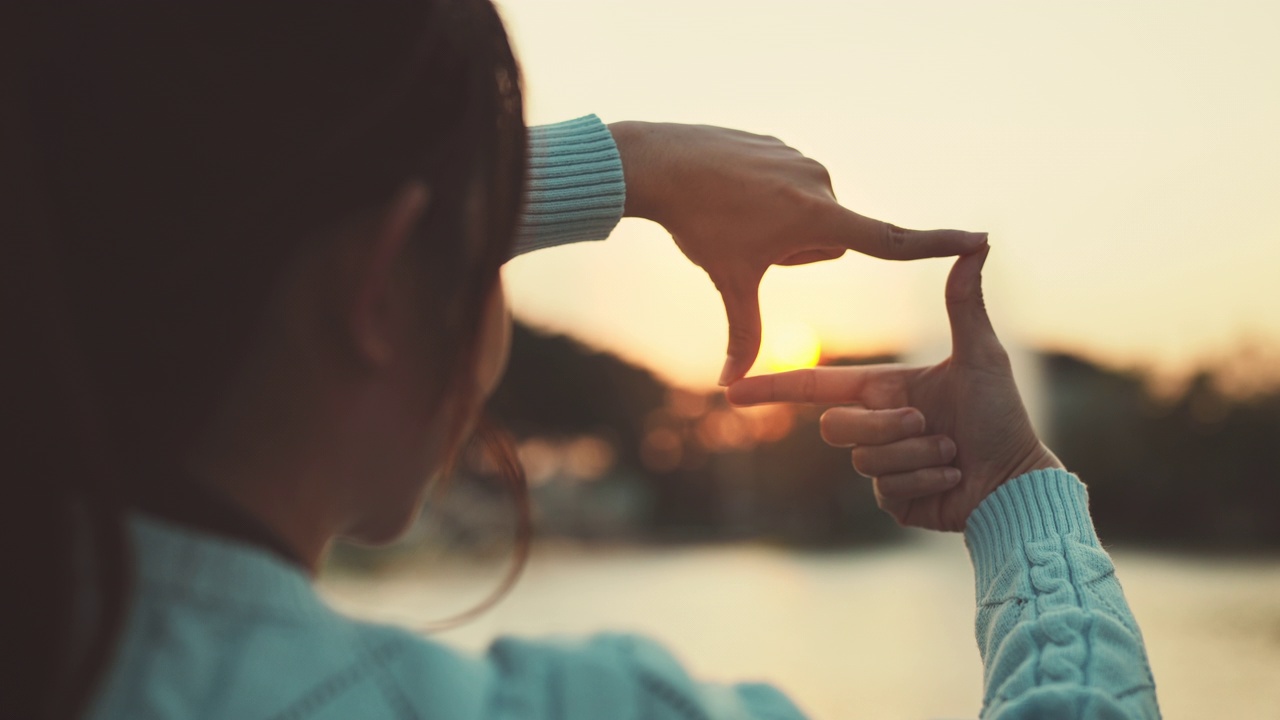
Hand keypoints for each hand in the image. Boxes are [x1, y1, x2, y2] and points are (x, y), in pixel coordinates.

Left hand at [608, 121, 986, 385]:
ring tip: (736, 217)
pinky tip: (730, 193)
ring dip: (780, 224)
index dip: (937, 245)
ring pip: (807, 211)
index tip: (980, 239)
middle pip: (829, 238)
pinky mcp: (781, 145)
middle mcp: (822, 184)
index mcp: (819, 218)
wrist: (662, 162)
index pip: (891, 240)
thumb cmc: (699, 226)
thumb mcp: (729, 281)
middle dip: (797, 251)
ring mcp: (801, 160)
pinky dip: (764, 197)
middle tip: (751, 243)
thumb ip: (742, 333)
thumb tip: (730, 387)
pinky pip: (787, 184)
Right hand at [726, 245, 1062, 531]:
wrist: (1017, 481)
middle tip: (931, 425)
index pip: (816, 387)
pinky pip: (886, 489)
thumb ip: (965, 304)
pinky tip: (952, 478)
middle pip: (837, 428)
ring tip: (952, 453)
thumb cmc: (1003, 417)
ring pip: (865, 460)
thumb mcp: (980, 356)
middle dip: (887, 427)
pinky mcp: (894, 500)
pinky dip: (925, 480)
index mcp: (884, 390)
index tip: (733, 389)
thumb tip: (979, 244)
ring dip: (916, 454)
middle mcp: (878, 426)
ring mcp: (883, 467)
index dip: (773, 388)